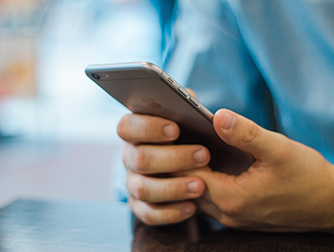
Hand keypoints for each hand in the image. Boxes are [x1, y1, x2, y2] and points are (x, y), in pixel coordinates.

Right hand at [117, 113, 209, 224]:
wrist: (192, 166)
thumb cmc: (189, 137)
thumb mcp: (190, 119)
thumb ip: (190, 106)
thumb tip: (197, 102)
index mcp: (136, 132)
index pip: (127, 127)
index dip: (148, 128)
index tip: (175, 130)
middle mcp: (130, 157)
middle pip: (138, 158)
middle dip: (172, 158)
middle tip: (203, 155)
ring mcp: (133, 182)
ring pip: (143, 189)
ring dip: (172, 188)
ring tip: (200, 186)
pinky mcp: (140, 205)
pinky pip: (149, 214)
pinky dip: (170, 212)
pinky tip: (191, 207)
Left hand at [181, 109, 333, 231]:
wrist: (328, 205)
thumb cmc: (307, 177)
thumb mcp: (278, 149)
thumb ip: (245, 133)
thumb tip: (217, 116)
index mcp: (231, 198)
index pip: (188, 174)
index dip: (178, 152)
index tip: (173, 133)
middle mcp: (226, 213)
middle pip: (187, 186)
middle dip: (179, 162)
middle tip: (175, 138)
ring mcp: (231, 217)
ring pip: (196, 194)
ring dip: (189, 173)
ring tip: (187, 148)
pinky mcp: (238, 215)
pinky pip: (209, 199)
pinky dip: (202, 182)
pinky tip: (206, 164)